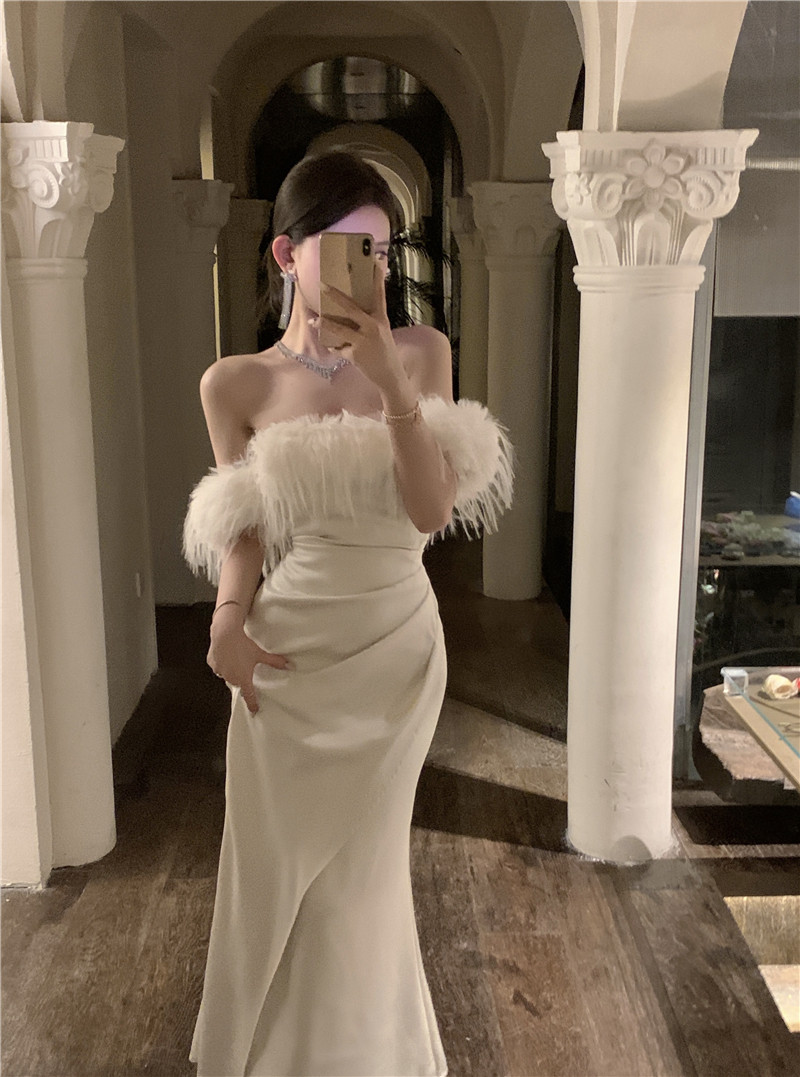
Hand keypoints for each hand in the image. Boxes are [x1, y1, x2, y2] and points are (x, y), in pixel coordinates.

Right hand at [208, 612, 292, 715]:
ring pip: (227, 675)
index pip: (249, 696)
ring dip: (232, 672)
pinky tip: (226, 655)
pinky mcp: (212, 663)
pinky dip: (222, 663)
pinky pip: (218, 667)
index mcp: (243, 678)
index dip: (252, 704)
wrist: (225, 633)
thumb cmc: (243, 645)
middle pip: (238, 683)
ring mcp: (220, 671)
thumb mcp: (260, 654)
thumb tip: (289, 666)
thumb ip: (274, 662)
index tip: (254, 710)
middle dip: (242, 679)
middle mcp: (231, 678)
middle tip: (246, 670)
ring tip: (236, 660)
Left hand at [315, 262, 404, 393]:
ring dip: (324, 323)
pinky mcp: (355, 354)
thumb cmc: (385, 352)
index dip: (377, 278)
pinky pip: (339, 348)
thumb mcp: (382, 333)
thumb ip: (370, 321)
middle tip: (322, 285)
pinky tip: (331, 347)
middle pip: (351, 308)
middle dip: (335, 296)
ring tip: (312, 320)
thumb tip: (352, 310)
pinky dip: (334, 347)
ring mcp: (363, 341)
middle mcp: (373, 327)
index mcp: (381, 319)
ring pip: (339, 329)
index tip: (375, 261)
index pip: (379, 294)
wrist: (390, 376)